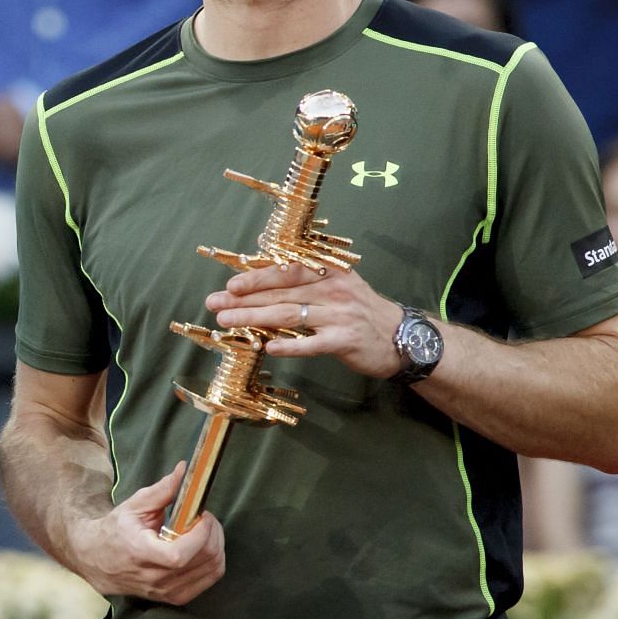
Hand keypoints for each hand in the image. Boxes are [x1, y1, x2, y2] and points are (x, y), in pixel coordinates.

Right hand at [66, 461, 224, 604]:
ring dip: (216, 545)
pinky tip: (203, 547)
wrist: (95, 560)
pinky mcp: (174, 597)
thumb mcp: (133, 506)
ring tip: (204, 530)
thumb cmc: (115, 530)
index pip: (179, 555)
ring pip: (212, 570)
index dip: (199, 535)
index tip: (201, 515)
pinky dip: (214, 561)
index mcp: (140, 553)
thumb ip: (162, 490)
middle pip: (203, 560)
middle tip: (204, 518)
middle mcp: (154, 578)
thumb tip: (185, 470)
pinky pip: (209, 580)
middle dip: (213, 533)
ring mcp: (166, 591)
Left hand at [208, 261, 404, 379]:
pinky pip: (312, 343)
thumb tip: (258, 280)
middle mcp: (334, 289)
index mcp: (328, 272)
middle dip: (244, 299)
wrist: (402, 337)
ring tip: (227, 321)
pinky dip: (290, 345)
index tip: (229, 284)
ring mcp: (340, 315)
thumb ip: (303, 283)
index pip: (286, 271)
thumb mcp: (335, 287)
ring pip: (289, 314)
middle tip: (215, 304)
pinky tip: (268, 348)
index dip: (256, 277)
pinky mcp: (345, 340)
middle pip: (281, 293)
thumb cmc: (358, 311)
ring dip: (254, 318)